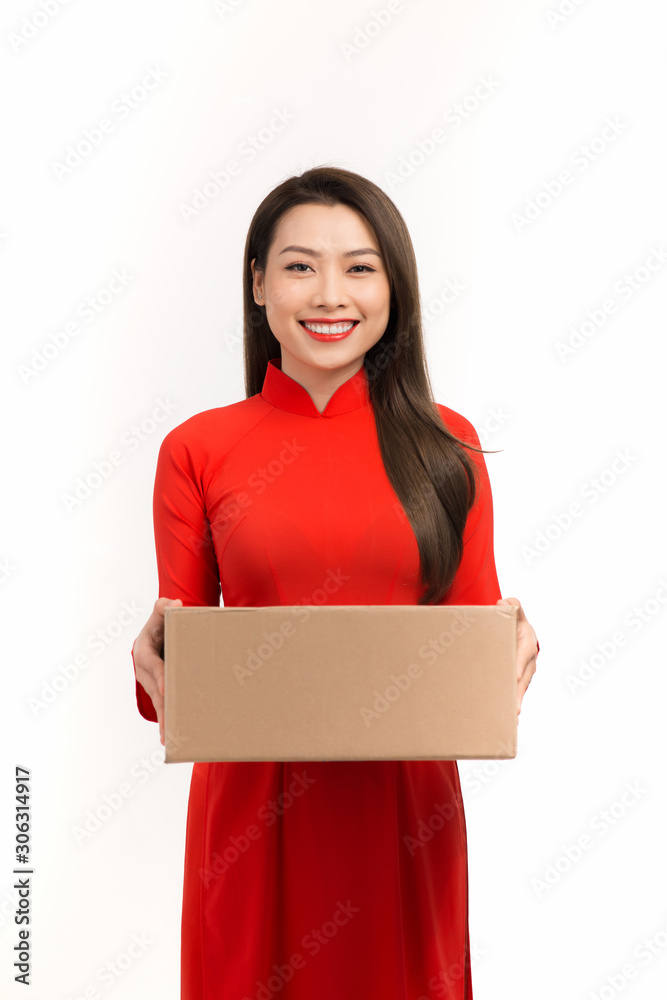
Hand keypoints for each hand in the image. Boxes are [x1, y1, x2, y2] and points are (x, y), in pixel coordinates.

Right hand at [132, 597, 182, 744]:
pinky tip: (171, 737)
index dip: (161, 677)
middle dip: (164, 706)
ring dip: (165, 719)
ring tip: (171, 738)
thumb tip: (174, 604)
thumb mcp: (160, 614)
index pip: (154, 666)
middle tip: (172, 722)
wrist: (155, 634)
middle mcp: (144, 671)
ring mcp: (150, 682)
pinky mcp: (157, 689)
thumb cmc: (159, 623)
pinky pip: (161, 705)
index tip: (168, 690)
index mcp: (144, 652)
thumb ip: (164, 607)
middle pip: (156, 690)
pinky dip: (166, 719)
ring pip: (158, 702)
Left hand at [496, 597, 538, 717]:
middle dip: (517, 693)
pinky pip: (515, 694)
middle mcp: (529, 663)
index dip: (519, 667)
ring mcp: (524, 674)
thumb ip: (512, 606)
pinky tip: (509, 720)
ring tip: (510, 718)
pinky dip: (513, 706)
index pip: (523, 657)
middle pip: (523, 680)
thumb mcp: (516, 613)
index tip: (515, 676)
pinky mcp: (518, 682)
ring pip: (520, 691)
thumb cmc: (516, 623)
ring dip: (515, 704)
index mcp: (528, 646)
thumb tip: (503, 603)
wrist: (521, 633)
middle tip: (512, 707)